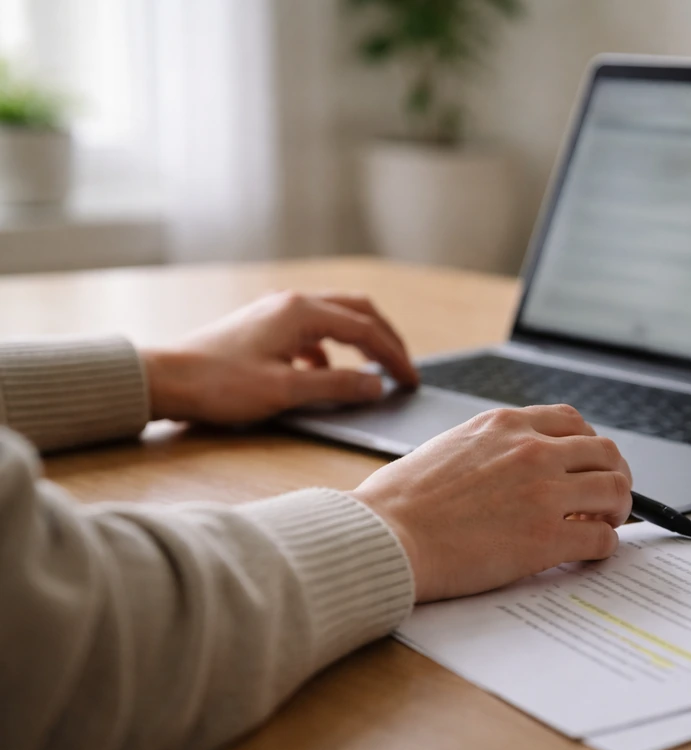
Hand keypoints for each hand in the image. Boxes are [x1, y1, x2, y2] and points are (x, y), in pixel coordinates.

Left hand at [141, 290, 418, 423]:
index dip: (394, 356)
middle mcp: (292, 303)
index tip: (411, 381)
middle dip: (385, 339)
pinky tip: (326, 375)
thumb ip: (337, 386)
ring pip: (335, 319)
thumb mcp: (286, 390)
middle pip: (357, 311)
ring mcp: (276, 312)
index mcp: (302, 311)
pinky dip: (331, 350)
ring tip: (375, 370)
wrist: (164, 380)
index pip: (366, 329)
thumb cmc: (219, 385)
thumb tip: (377, 385)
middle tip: (404, 368)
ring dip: (360, 342)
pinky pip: (311, 332)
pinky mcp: (264, 327)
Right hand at [351, 404, 633, 602]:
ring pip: (615, 489)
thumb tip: (505, 464)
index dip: (587, 447)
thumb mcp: (448, 446)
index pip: (573, 422)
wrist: (385, 536)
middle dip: (612, 475)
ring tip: (604, 525)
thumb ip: (488, 447)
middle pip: (605, 452)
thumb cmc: (399, 500)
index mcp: (505, 425)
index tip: (585, 466)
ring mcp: (543, 492)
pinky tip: (588, 553)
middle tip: (606, 498)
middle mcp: (531, 450)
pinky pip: (601, 538)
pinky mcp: (546, 537)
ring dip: (617, 509)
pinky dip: (603, 547)